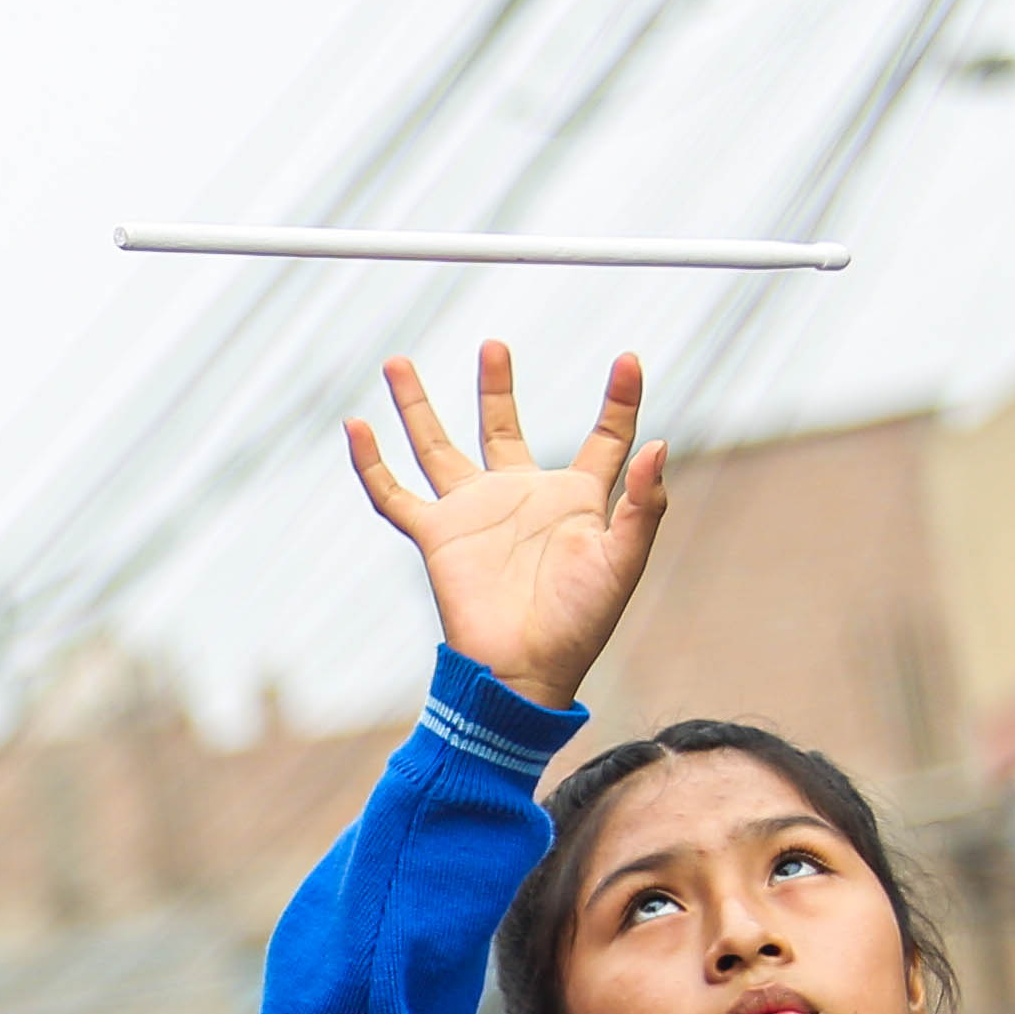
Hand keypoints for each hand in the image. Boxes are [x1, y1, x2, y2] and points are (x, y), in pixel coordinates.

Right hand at [350, 344, 667, 712]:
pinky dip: (371, 462)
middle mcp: (520, 496)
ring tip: (397, 363)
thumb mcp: (624, 561)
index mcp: (575, 499)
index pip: (603, 436)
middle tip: (493, 345)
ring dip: (418, 405)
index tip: (627, 360)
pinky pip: (394, 494)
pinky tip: (356, 427)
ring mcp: (473, 514)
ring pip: (437, 447)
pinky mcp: (436, 536)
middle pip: (502, 426)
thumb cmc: (580, 623)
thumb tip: (658, 444)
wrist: (523, 668)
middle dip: (495, 385)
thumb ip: (644, 504)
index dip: (620, 399)